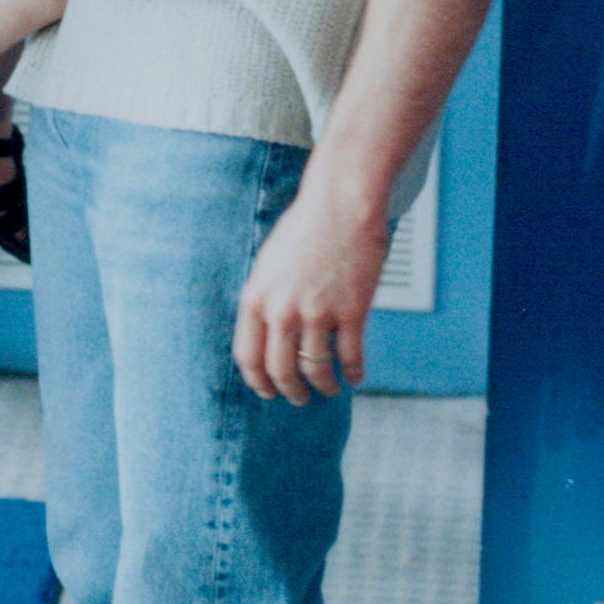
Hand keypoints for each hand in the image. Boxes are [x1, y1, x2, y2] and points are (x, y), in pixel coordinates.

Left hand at [230, 166, 391, 401]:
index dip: (258, 381)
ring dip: (323, 386)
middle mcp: (282, 310)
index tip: (268, 391)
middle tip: (299, 398)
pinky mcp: (351, 311)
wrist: (341, 205)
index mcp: (256, 297)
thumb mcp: (268, 264)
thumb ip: (265, 299)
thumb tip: (266, 335)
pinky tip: (355, 376)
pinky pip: (350, 356)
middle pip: (280, 370)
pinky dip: (353, 373)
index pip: (248, 357)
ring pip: (316, 369)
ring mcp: (317, 312)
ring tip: (329, 389)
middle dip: (290, 392)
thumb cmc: (306, 229)